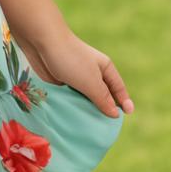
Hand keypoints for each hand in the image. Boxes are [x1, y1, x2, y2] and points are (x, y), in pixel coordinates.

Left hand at [15, 29, 133, 118]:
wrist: (42, 43)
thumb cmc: (72, 59)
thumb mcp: (92, 81)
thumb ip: (103, 99)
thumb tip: (115, 113)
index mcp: (105, 69)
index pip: (118, 88)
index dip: (124, 101)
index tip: (128, 115)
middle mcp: (92, 73)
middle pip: (102, 96)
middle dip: (103, 110)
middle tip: (105, 128)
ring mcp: (76, 78)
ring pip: (85, 99)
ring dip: (85, 110)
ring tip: (89, 128)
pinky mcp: (61, 82)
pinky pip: (70, 98)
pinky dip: (72, 107)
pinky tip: (73, 119)